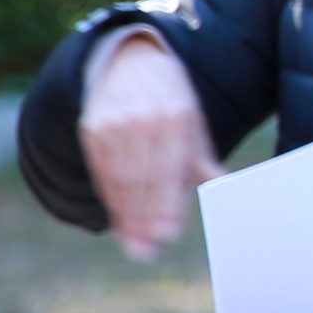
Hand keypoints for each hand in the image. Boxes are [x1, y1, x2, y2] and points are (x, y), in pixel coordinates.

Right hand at [77, 32, 221, 259]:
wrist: (129, 60)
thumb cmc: (171, 99)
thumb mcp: (193, 120)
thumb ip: (201, 157)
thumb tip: (221, 187)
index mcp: (174, 117)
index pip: (168, 169)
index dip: (165, 204)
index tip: (166, 235)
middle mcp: (140, 121)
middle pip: (141, 180)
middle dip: (144, 219)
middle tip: (147, 253)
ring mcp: (112, 124)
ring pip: (119, 180)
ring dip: (127, 217)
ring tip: (135, 246)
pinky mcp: (91, 129)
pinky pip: (102, 173)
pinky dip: (112, 200)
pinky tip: (120, 221)